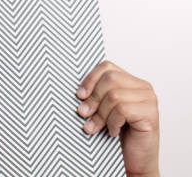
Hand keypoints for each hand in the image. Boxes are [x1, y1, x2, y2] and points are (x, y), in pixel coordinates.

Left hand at [76, 60, 159, 176]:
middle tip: (84, 114)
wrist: (134, 161)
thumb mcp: (103, 110)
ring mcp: (149, 100)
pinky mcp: (151, 114)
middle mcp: (143, 88)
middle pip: (110, 79)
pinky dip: (112, 122)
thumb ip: (96, 96)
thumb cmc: (119, 135)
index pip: (107, 67)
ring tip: (95, 127)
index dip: (90, 79)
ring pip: (114, 96)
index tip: (79, 95)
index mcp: (130, 81)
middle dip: (93, 98)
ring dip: (100, 114)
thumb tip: (77, 91)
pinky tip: (113, 132)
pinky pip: (122, 110)